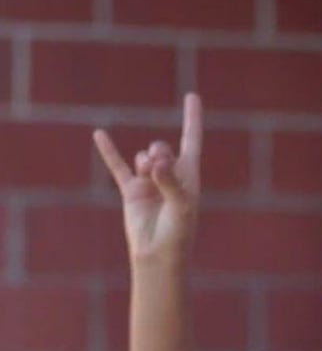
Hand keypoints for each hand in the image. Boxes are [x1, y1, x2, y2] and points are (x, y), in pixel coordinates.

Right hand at [93, 93, 202, 263]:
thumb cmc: (179, 233)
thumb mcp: (181, 206)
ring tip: (150, 180)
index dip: (192, 119)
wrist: (159, 255)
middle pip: (163, 147)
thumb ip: (170, 181)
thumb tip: (155, 160)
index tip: (192, 96)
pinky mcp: (131, 190)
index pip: (192, 141)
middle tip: (160, 169)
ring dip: (147, 164)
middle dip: (161, 153)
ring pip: (145, 156)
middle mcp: (170, 175)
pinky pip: (118, 166)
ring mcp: (150, 181)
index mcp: (190, 176)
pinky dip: (109, 151)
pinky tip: (99, 134)